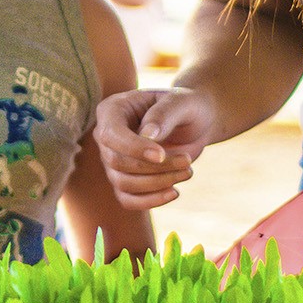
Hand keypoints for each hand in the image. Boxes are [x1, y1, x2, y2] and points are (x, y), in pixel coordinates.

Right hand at [92, 88, 216, 208]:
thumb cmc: (186, 106)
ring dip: (158, 183)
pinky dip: (151, 201)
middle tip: (187, 161)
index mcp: (113, 110)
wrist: (196, 122)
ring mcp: (113, 160)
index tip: (162, 154)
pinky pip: (128, 200)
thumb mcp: (180, 102)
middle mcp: (106, 136)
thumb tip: (146, 135)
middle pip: (117, 162)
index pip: (111, 135)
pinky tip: (175, 192)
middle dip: (154, 167)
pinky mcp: (125, 179)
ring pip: (123, 183)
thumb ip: (163, 114)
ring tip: (188, 171)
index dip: (134, 148)